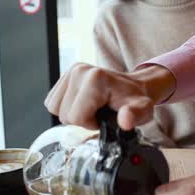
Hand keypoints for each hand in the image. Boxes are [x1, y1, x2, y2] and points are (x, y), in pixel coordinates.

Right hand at [44, 63, 175, 129]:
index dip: (90, 124)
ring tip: (93, 108)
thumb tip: (126, 121)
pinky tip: (84, 104)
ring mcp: (71, 71)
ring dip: (74, 114)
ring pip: (55, 108)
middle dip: (82, 120)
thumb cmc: (135, 99)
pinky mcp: (65, 76)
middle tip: (100, 112)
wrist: (134, 86)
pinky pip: (53, 102)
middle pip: (64, 114)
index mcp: (95, 78)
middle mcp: (80, 71)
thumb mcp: (142, 110)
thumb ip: (134, 115)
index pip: (76, 117)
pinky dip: (67, 107)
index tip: (105, 117)